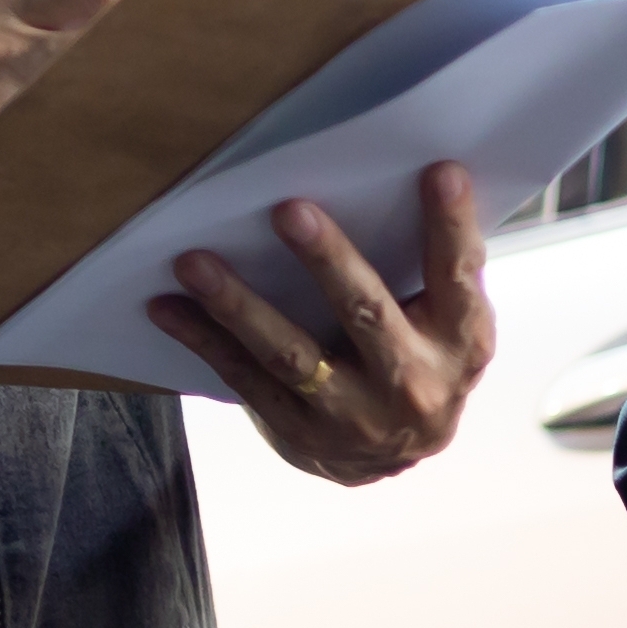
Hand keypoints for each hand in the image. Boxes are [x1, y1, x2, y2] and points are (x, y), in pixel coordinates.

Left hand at [146, 163, 497, 485]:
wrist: (397, 455)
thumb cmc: (422, 357)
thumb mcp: (449, 318)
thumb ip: (438, 264)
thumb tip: (424, 174)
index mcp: (460, 342)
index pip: (457, 276)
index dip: (451, 226)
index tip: (439, 171)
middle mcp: (412, 383)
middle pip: (366, 313)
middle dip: (327, 261)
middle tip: (288, 210)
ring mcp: (353, 415)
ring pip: (292, 356)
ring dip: (238, 306)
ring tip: (194, 263)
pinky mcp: (300, 432)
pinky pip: (245, 379)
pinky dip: (203, 340)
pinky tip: (167, 307)